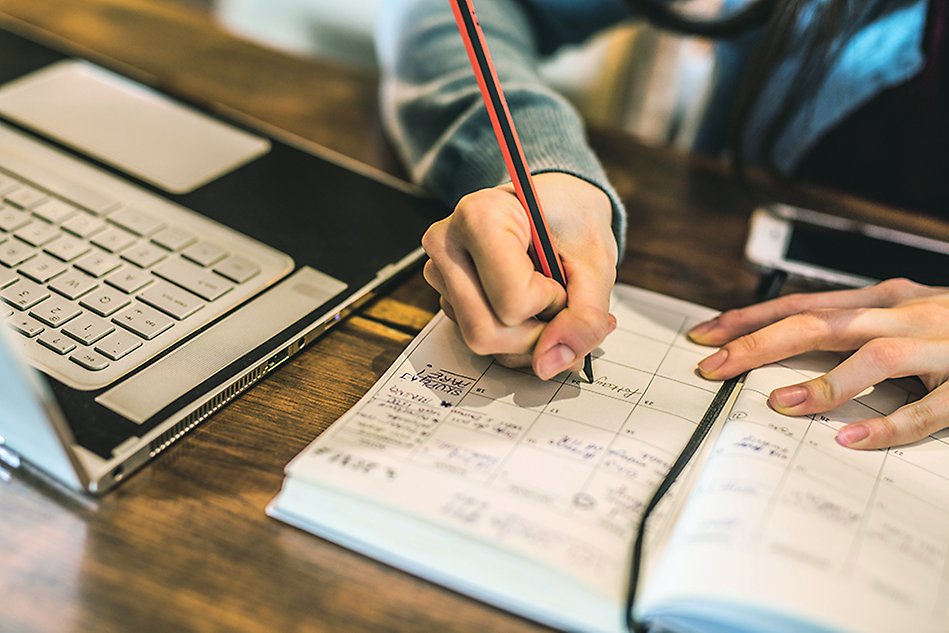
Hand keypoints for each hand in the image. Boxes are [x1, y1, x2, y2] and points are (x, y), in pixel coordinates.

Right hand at [421, 172, 617, 378]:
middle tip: (561, 304)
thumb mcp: (596, 264)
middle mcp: (446, 244)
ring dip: (527, 339)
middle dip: (536, 335)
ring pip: (479, 342)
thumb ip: (584, 317)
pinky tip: (530, 310)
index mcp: (479, 217)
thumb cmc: (573, 222)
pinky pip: (477, 338)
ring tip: (547, 303)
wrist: (558, 205)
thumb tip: (550, 364)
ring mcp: (438, 272)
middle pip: (484, 332)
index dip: (552, 303)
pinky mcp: (444, 293)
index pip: (512, 302)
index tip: (562, 277)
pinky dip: (513, 337)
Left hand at [688, 278, 948, 449]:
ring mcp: (940, 346)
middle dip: (760, 344)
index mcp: (881, 298)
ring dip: (823, 381)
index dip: (748, 318)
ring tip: (778, 402)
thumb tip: (780, 348)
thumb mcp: (898, 312)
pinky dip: (890, 425)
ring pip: (873, 356)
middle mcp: (903, 313)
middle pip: (819, 323)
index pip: (800, 304)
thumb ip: (849, 326)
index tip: (703, 334)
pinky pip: (931, 408)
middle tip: (714, 366)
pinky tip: (853, 440)